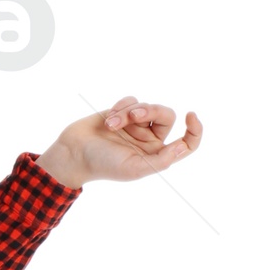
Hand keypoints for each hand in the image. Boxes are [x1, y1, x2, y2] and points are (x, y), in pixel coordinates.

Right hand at [37, 98, 201, 189]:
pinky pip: (132, 100)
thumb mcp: (133, 168)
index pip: (186, 143)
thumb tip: (182, 147)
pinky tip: (107, 119)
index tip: (191, 116)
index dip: (195, 130)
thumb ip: (160, 161)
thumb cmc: (103, 165)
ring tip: (111, 124)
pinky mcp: (122, 113)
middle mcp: (149, 140)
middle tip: (134, 115)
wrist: (74, 153)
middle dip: (151, 111)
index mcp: (156, 156)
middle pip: (166, 116)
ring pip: (147, 106)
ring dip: (129, 111)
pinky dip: (121, 107)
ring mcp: (136, 126)